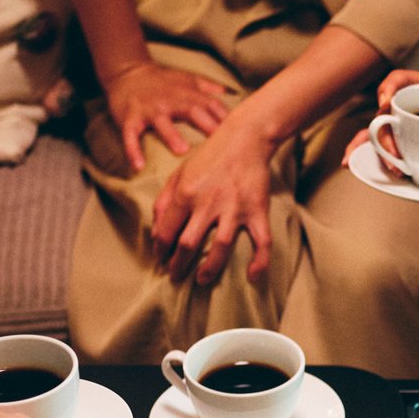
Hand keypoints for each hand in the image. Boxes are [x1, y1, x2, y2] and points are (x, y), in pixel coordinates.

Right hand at [103, 60, 231, 172]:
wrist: (127, 73)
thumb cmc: (162, 82)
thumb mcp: (186, 79)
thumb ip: (207, 87)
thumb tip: (229, 92)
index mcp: (187, 93)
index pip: (210, 105)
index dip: (225, 118)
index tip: (241, 133)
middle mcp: (170, 100)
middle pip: (191, 111)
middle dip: (206, 125)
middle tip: (221, 144)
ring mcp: (150, 108)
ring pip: (161, 122)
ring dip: (171, 136)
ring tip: (182, 151)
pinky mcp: (129, 117)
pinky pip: (130, 134)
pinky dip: (132, 150)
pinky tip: (138, 166)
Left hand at [151, 114, 272, 285]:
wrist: (245, 138)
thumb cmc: (209, 156)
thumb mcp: (179, 173)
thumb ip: (164, 201)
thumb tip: (157, 231)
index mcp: (185, 194)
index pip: (167, 231)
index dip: (161, 250)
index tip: (161, 259)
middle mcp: (208, 203)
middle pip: (188, 244)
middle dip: (178, 265)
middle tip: (176, 276)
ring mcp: (234, 208)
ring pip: (220, 247)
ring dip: (209, 268)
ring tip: (202, 279)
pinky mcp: (257, 210)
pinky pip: (261, 240)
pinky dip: (260, 261)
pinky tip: (253, 276)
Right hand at [349, 67, 418, 176]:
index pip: (402, 78)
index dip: (391, 87)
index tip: (387, 102)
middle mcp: (410, 100)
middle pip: (386, 110)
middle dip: (384, 133)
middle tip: (393, 155)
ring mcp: (402, 119)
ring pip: (376, 128)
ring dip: (369, 146)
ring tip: (359, 162)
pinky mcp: (400, 137)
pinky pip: (377, 143)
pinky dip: (364, 152)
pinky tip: (351, 165)